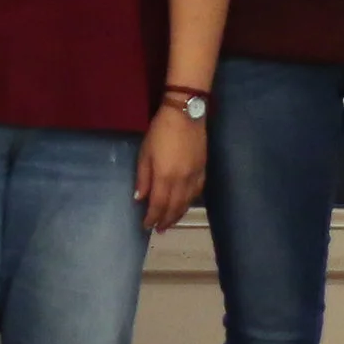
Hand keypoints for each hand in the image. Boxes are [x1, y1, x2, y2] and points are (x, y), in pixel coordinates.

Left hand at [135, 102, 207, 232]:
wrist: (186, 114)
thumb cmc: (160, 131)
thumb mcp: (145, 153)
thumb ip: (143, 177)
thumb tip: (140, 198)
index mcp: (165, 176)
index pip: (159, 204)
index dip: (152, 217)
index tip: (146, 225)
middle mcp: (182, 181)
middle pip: (174, 207)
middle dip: (166, 220)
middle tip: (159, 229)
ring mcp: (195, 175)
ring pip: (187, 202)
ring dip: (178, 214)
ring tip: (171, 222)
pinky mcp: (203, 169)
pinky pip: (197, 192)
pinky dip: (190, 201)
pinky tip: (185, 204)